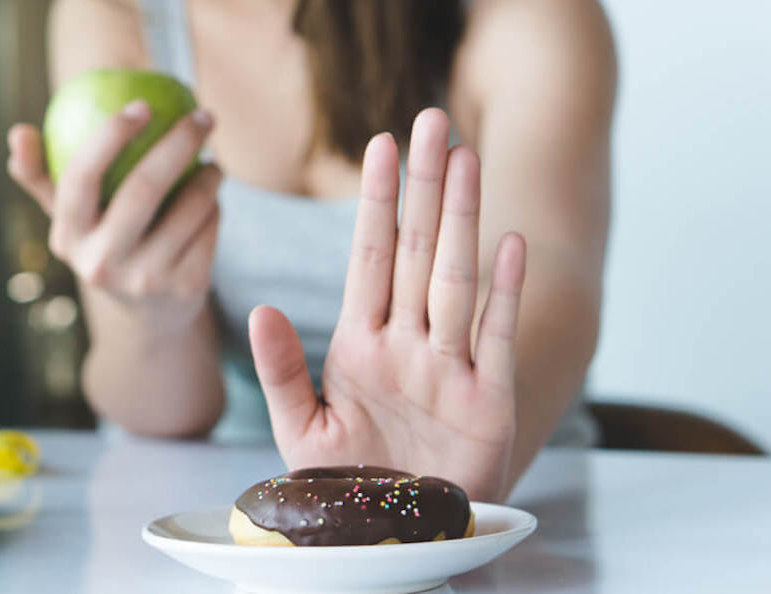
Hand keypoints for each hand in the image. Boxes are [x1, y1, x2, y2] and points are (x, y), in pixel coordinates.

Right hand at [7, 101, 221, 330]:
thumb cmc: (106, 246)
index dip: (110, 135)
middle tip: (202, 116)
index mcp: (68, 237)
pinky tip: (213, 201)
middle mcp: (102, 263)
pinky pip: (209, 228)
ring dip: (209, 176)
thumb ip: (42, 177)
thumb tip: (18, 132)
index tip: (141, 105)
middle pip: (143, 188)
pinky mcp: (185, 288)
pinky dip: (215, 208)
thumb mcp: (72, 221)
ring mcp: (145, 280)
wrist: (149, 317)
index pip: (80, 177)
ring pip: (188, 207)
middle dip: (178, 142)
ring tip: (211, 163)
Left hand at [248, 109, 526, 501]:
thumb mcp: (302, 428)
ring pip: (455, 279)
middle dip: (423, 188)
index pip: (369, 258)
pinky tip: (510, 244)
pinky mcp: (487, 403)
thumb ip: (282, 369)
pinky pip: (496, 339)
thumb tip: (260, 308)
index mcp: (361, 345)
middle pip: (415, 252)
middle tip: (431, 121)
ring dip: (461, 221)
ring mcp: (450, 369)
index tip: (379, 146)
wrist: (396, 539)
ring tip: (466, 159)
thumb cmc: (350, 484)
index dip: (375, 202)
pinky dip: (504, 294)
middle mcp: (408, 345)